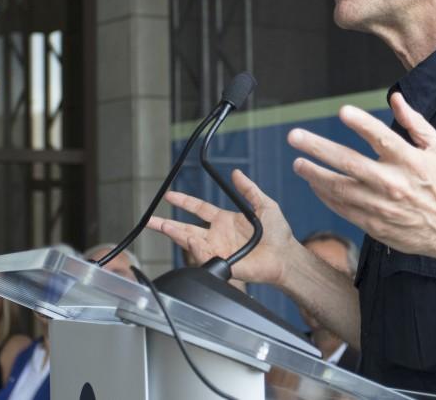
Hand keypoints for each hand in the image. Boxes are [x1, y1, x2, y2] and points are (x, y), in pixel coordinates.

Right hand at [147, 169, 298, 285]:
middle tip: (150, 221)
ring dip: (174, 233)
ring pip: (189, 241)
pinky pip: (203, 255)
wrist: (285, 255)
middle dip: (166, 224)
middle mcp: (217, 235)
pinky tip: (190, 240)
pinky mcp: (221, 262)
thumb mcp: (264, 204)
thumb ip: (249, 188)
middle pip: (185, 227)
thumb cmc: (278, 234)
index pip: (198, 208)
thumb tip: (237, 173)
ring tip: (161, 226)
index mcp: (224, 220)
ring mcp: (217, 249)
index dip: (183, 201)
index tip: (170, 195)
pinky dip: (194, 248)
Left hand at [287, 92, 435, 259]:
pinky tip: (314, 183)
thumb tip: (394, 98)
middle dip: (318, 148)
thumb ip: (414, 122)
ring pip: (339, 188)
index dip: (362, 124)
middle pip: (349, 163)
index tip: (342, 111)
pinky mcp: (374, 225)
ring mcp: (381, 206)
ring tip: (298, 163)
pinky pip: (342, 208)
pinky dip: (325, 195)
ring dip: (314, 174)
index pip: (382, 138)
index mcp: (410, 161)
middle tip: (295, 137)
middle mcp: (394, 183)